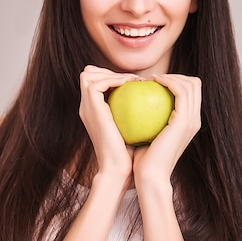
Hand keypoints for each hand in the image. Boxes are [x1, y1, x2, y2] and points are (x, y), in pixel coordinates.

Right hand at [79, 66, 138, 184]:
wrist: (118, 169)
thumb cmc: (130, 156)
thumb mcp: (133, 131)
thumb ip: (136, 117)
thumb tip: (155, 103)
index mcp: (93, 112)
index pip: (95, 83)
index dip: (112, 77)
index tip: (135, 84)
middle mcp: (86, 108)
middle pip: (88, 74)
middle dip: (108, 71)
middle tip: (134, 80)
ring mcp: (86, 108)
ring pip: (88, 74)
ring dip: (111, 72)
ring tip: (133, 80)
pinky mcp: (91, 108)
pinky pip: (99, 83)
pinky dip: (115, 79)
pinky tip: (132, 84)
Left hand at [133, 74, 201, 184]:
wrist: (149, 176)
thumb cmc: (142, 159)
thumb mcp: (146, 135)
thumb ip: (147, 120)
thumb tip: (134, 103)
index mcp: (188, 123)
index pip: (190, 92)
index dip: (175, 81)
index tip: (152, 83)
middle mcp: (194, 120)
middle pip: (194, 84)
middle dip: (175, 74)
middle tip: (152, 78)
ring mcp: (191, 121)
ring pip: (190, 84)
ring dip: (171, 75)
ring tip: (151, 79)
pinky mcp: (184, 121)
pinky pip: (180, 92)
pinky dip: (168, 82)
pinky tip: (152, 82)